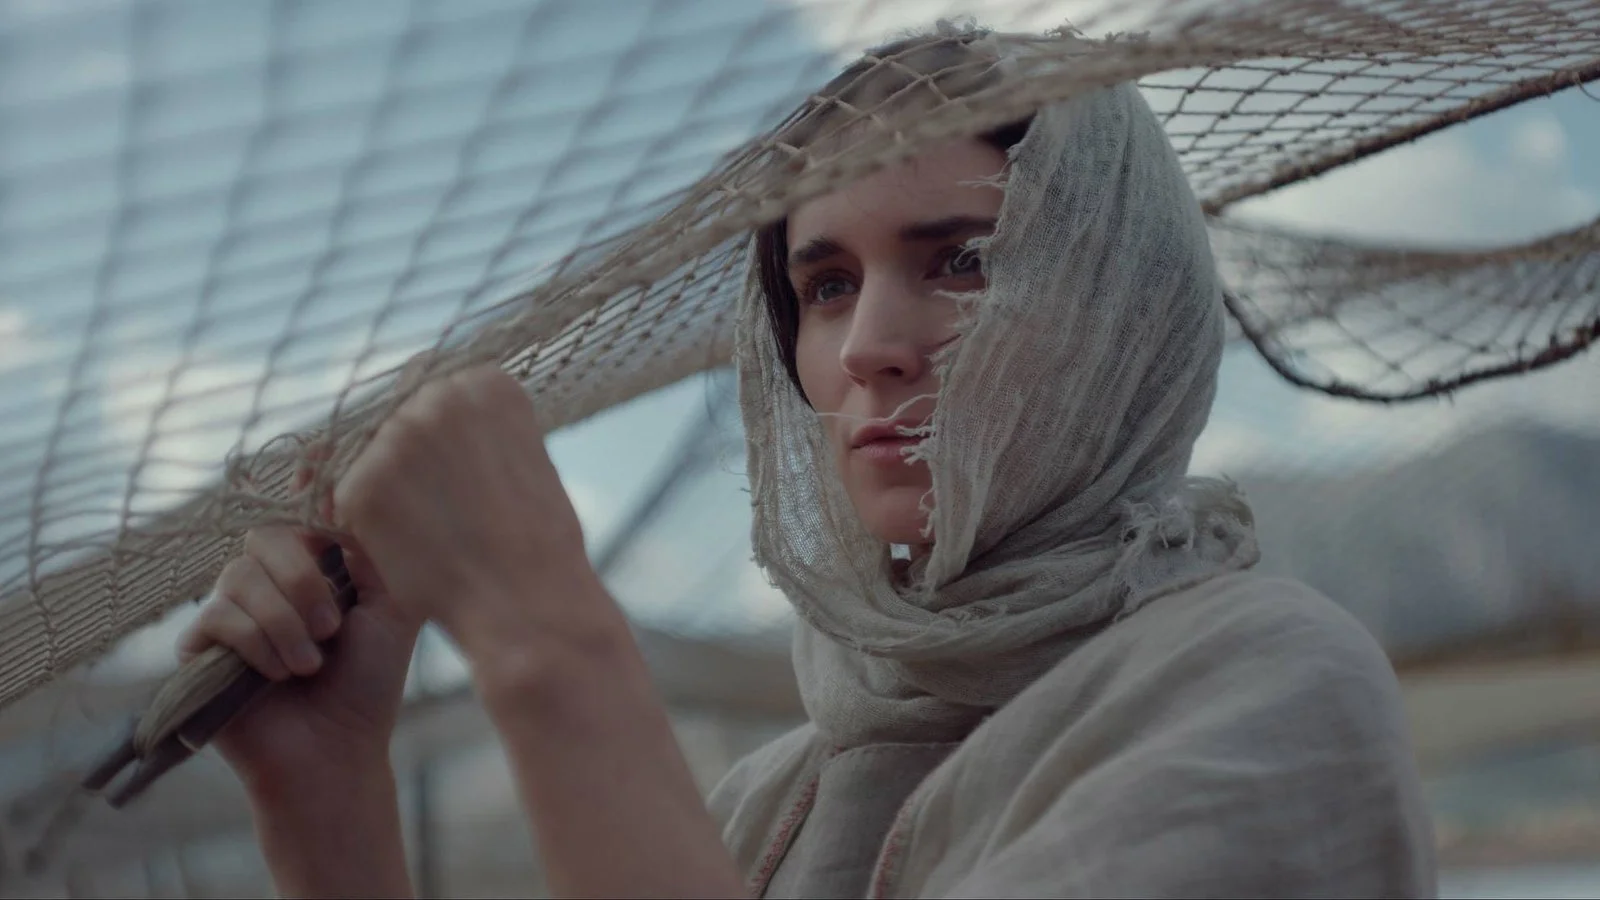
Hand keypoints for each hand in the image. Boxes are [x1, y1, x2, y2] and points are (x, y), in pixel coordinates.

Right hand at [177, 503, 421, 797]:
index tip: (320, 502)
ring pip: (239, 576)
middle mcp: (268, 583)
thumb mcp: (392, 610)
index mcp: (312, 568)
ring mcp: (231, 612)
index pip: (297, 515)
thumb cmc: (369, 684)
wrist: (337, 751)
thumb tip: (342, 494)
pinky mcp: (200, 648)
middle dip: (304, 580)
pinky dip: (255, 642)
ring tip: (310, 665)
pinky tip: (279, 675)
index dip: (304, 498)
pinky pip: (215, 616)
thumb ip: (373, 552)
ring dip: (284, 621)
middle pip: (265, 537)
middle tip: (333, 627)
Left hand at [331, 360, 618, 662]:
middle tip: (419, 506)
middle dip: (396, 457)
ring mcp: (397, 438)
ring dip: (376, 490)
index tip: (433, 465)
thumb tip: (439, 434)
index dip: (425, 428)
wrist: (529, 604)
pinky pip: (343, 498)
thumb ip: (479, 433)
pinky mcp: (361, 484)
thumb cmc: (538, 546)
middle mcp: (440, 396)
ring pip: (362, 456)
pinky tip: (398, 552)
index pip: (430, 384)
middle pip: (390, 415)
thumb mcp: (526, 461)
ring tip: (415, 534)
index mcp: (488, 383)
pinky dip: (361, 527)